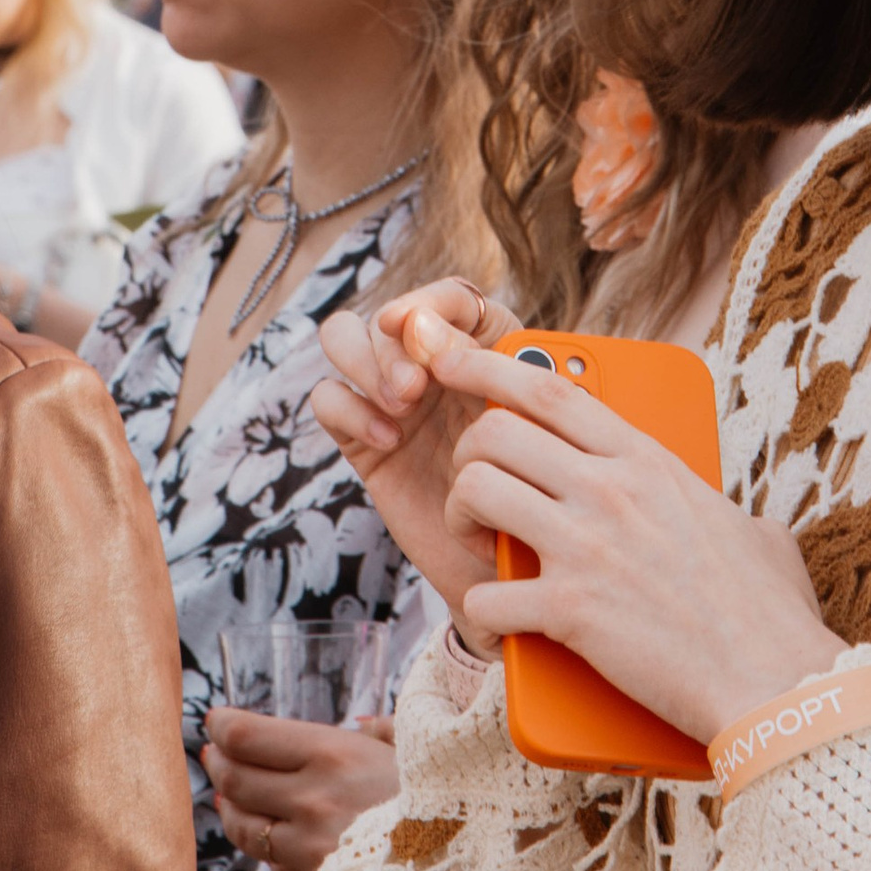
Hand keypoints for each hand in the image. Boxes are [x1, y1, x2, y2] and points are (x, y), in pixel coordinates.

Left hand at [203, 710, 399, 870]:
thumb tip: (362, 722)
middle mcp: (311, 801)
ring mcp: (307, 851)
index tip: (216, 722)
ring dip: (230, 808)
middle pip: (234, 780)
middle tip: (215, 754)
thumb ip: (382, 733)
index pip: (247, 736)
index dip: (223, 727)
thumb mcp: (416, 753)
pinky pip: (274, 869)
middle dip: (218, 763)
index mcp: (334, 756)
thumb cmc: (445, 806)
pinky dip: (272, 854)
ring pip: (243, 828)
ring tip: (230, 795)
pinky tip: (278, 840)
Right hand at [309, 278, 525, 603]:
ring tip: (402, 404)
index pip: (450, 298)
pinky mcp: (363, 439)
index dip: (429, 302)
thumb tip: (425, 329)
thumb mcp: (528, 426)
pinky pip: (329, 399)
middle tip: (416, 387)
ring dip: (366, 360)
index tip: (418, 328)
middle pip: (389, 313)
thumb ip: (488, 372)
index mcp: (488, 348)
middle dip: (394, 341)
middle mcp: (436, 365)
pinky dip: (348, 408)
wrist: (516, 572)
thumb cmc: (540, 496)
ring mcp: (394, 399)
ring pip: (345, 337)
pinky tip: (386, 439)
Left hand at [418, 319, 843, 742]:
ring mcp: (588, 546)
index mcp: (648, 461)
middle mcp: (612, 490)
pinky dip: (483, 611)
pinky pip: (484, 594)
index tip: (448, 359)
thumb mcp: (753, 531)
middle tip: (477, 493)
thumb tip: (739, 522)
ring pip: (475, 491)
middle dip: (467, 458)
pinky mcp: (571, 610)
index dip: (486, 366)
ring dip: (460, 519)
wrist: (776, 683)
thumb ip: (721, 510)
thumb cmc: (770, 616)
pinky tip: (504, 620)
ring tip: (479, 546)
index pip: (548, 389)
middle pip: (494, 431)